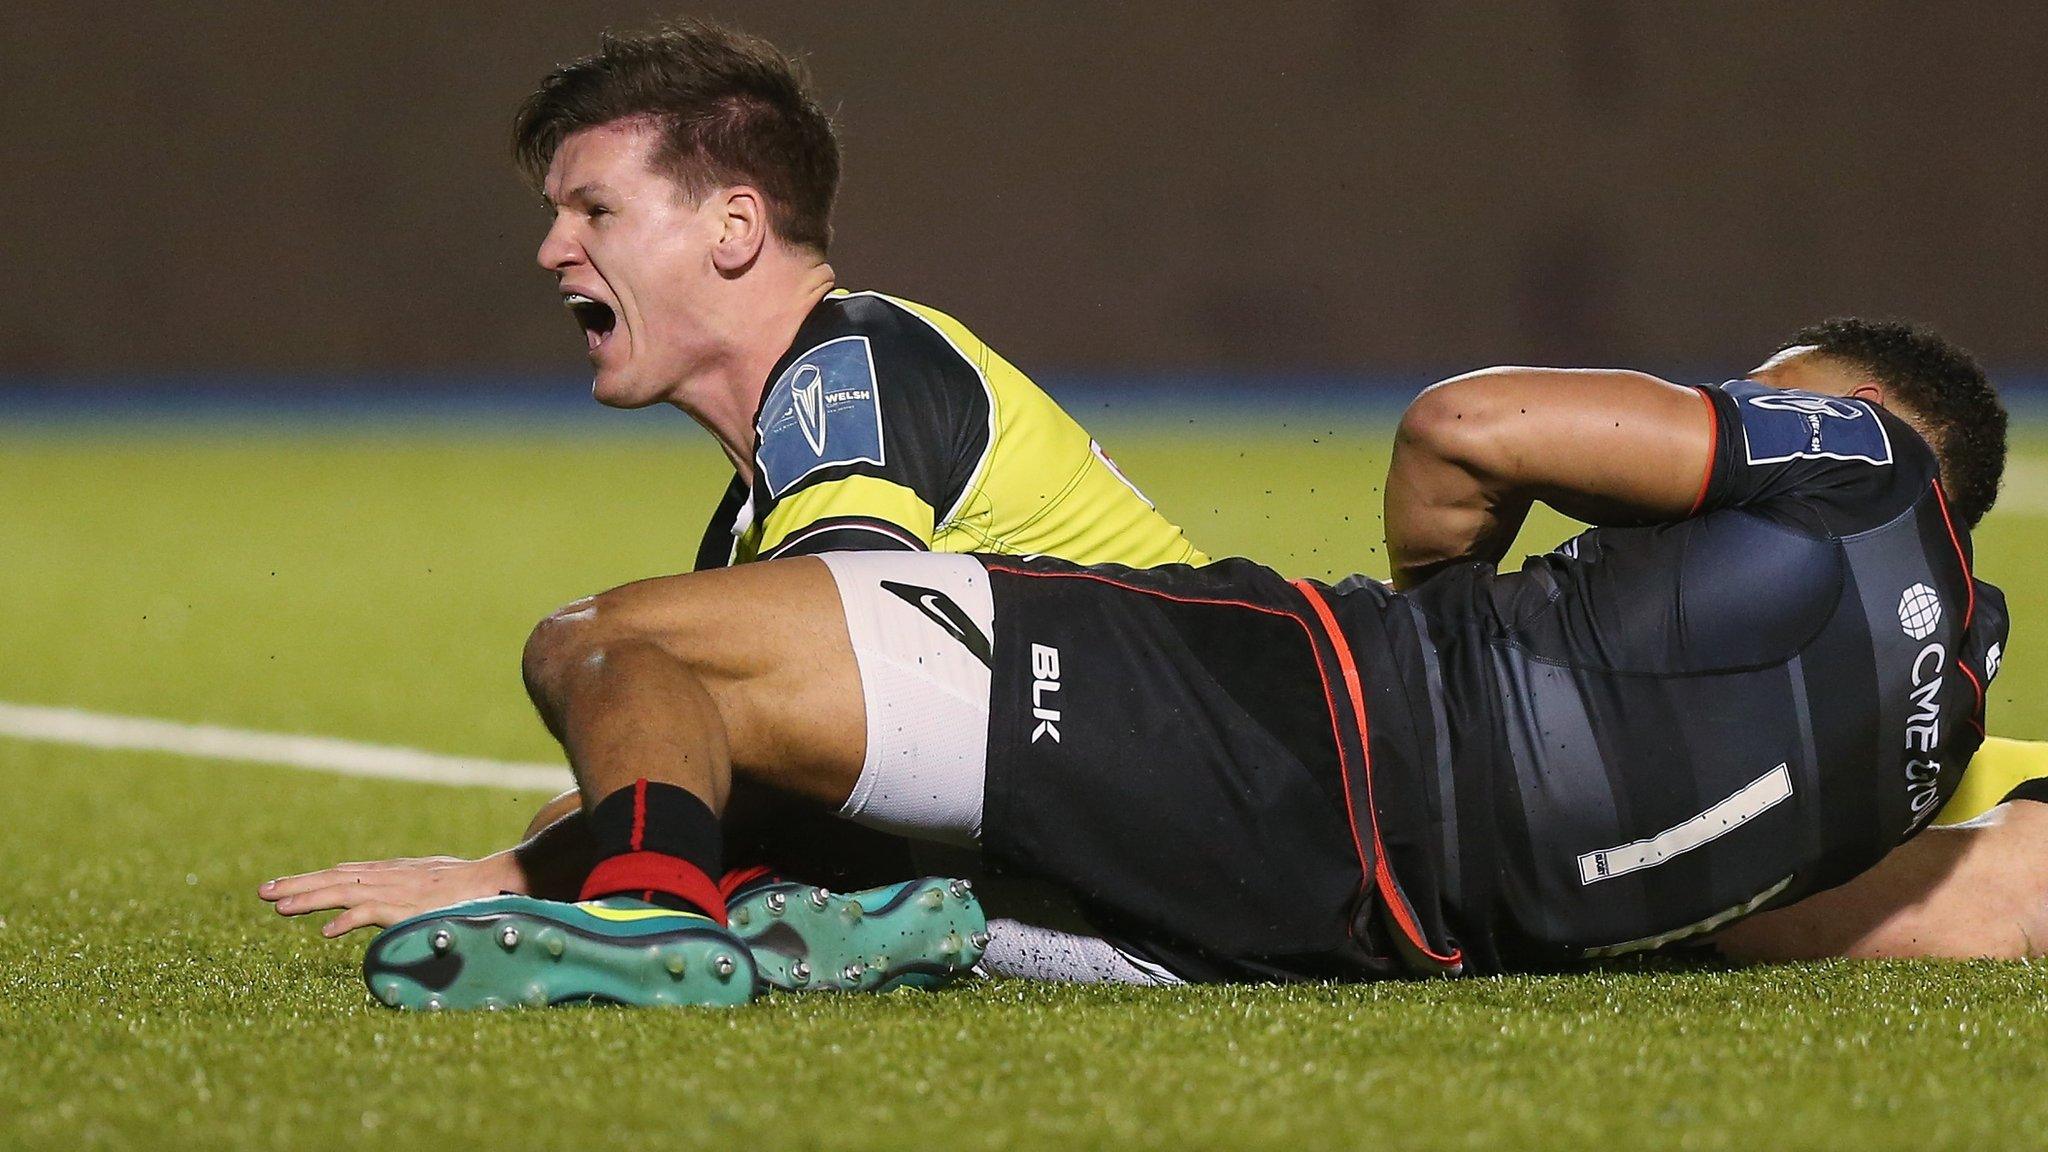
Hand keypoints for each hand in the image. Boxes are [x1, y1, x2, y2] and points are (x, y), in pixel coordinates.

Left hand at [257, 851, 524, 936]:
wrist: (498, 881)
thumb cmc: (467, 888)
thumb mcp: (428, 883)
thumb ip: (403, 889)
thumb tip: (384, 904)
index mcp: (390, 872)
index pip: (342, 874)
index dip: (310, 881)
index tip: (280, 888)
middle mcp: (388, 876)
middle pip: (334, 878)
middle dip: (297, 885)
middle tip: (263, 892)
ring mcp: (396, 890)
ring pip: (343, 891)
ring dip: (310, 898)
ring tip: (279, 907)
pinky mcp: (408, 906)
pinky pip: (372, 912)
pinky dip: (348, 919)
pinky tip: (326, 932)